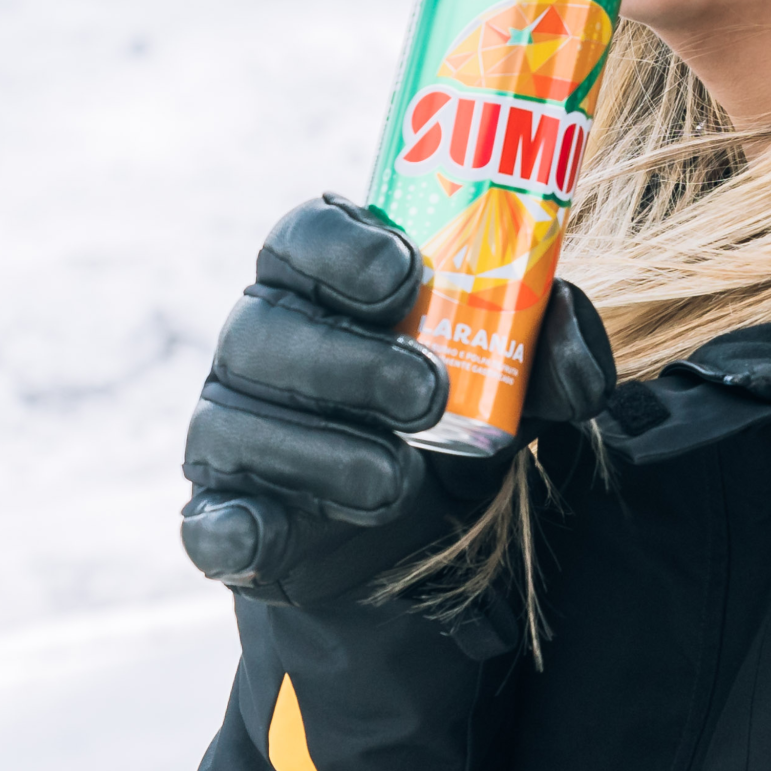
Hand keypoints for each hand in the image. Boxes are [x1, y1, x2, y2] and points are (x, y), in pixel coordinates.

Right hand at [179, 193, 614, 625]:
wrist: (425, 535)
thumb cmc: (461, 414)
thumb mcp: (521, 378)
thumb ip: (554, 345)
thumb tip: (566, 314)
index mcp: (322, 280)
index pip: (302, 234)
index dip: (341, 246)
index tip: (405, 272)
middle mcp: (262, 339)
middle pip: (267, 326)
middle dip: (349, 359)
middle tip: (429, 390)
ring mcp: (230, 426)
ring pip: (238, 420)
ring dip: (321, 450)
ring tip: (395, 478)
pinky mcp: (225, 513)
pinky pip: (205, 518)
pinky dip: (230, 525)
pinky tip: (264, 533)